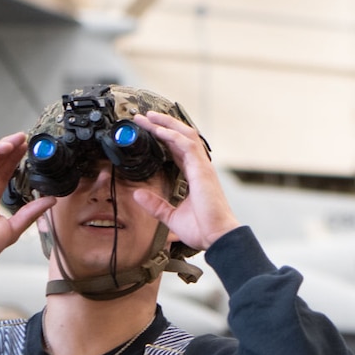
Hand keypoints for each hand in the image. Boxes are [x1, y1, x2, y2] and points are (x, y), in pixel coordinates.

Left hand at [125, 111, 240, 249]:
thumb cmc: (203, 229)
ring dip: (166, 124)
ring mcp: (202, 167)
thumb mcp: (172, 216)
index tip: (149, 132)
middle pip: (182, 138)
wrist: (217, 237)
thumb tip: (138, 194)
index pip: (178, 150)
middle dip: (164, 125)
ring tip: (149, 117)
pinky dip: (172, 135)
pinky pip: (186, 145)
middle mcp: (199, 168)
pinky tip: (158, 130)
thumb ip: (155, 204)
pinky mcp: (202, 169)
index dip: (164, 139)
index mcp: (194, 177)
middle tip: (145, 117)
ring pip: (185, 135)